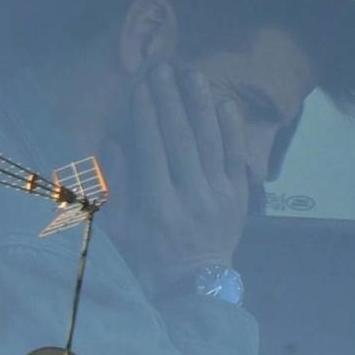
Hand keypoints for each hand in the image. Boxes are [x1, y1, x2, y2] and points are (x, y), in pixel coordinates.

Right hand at [100, 63, 247, 295]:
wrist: (196, 284)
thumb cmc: (150, 257)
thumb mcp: (122, 232)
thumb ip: (117, 189)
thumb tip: (115, 143)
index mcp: (160, 208)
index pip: (152, 153)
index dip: (146, 118)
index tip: (140, 89)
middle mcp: (192, 198)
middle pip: (181, 141)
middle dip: (170, 102)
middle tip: (163, 70)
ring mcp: (220, 197)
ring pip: (210, 143)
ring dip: (201, 106)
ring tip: (193, 75)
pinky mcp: (239, 197)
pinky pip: (236, 157)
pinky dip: (232, 130)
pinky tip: (225, 103)